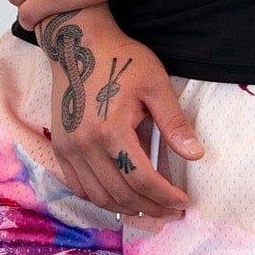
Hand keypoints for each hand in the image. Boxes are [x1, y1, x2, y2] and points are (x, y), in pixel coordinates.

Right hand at [39, 8, 203, 220]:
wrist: (77, 42)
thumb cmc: (120, 59)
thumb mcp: (155, 84)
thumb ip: (174, 122)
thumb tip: (196, 155)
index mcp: (111, 131)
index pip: (142, 180)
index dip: (165, 197)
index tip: (183, 202)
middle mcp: (84, 145)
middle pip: (120, 194)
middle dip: (150, 208)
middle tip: (171, 211)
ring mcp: (68, 148)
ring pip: (98, 197)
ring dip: (125, 209)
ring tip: (149, 208)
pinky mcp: (59, 147)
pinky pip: (79, 186)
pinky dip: (100, 198)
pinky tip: (119, 197)